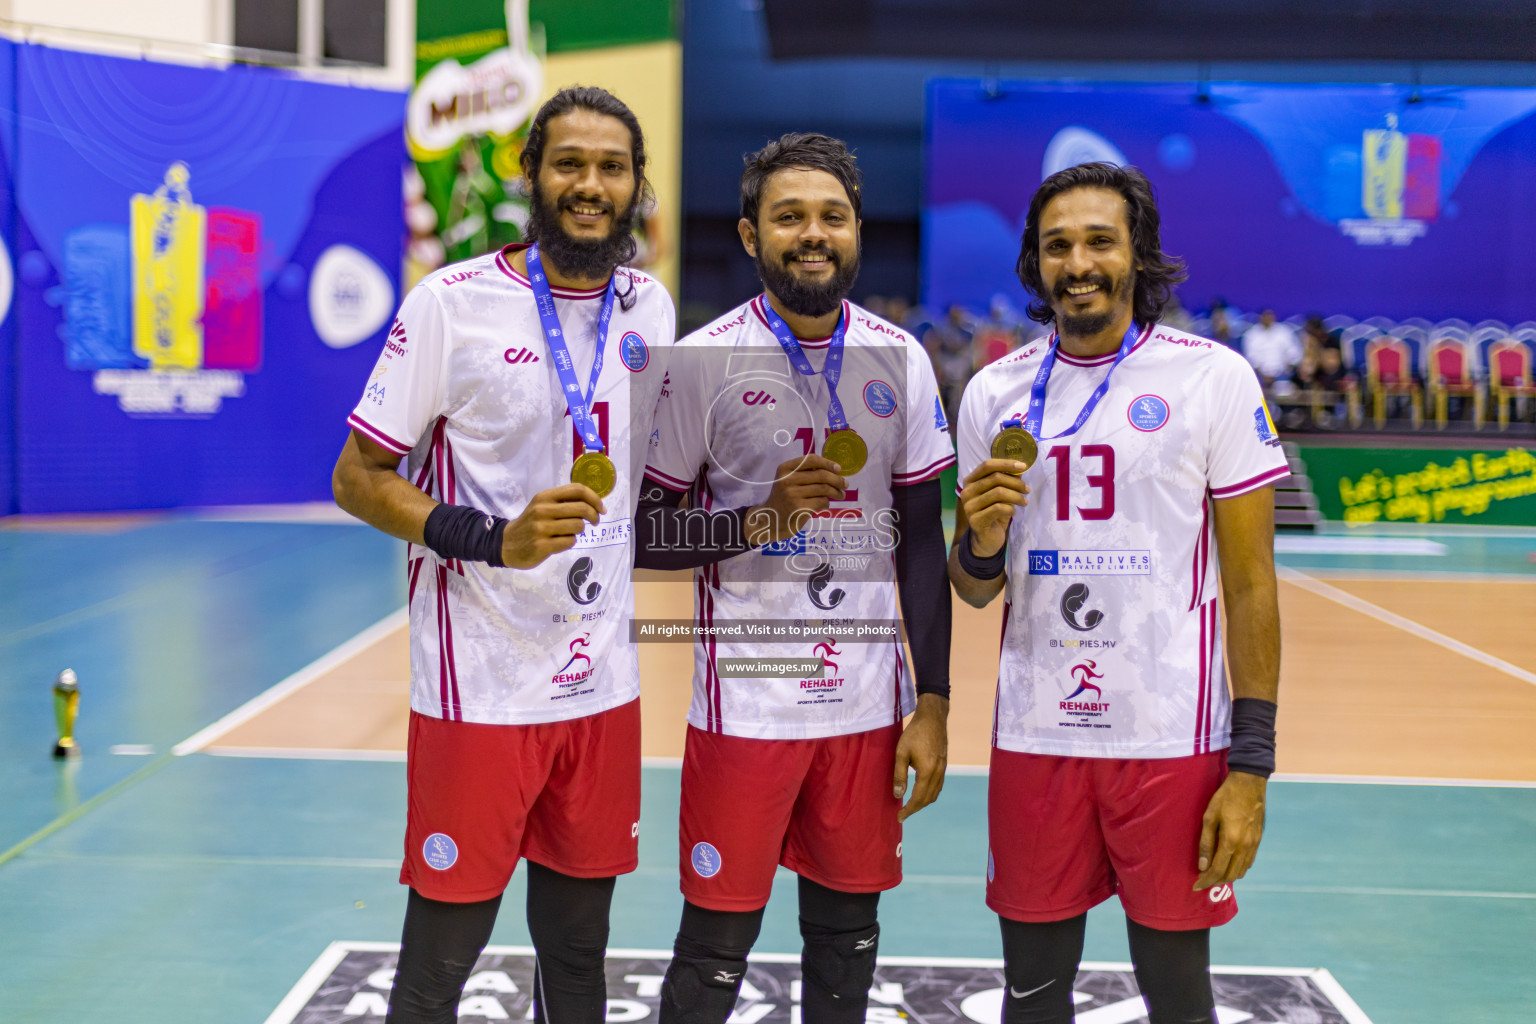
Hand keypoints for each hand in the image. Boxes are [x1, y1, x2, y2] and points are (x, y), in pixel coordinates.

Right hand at [500, 483, 605, 568]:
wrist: (506, 543)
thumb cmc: (530, 523)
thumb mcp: (542, 506)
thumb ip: (563, 502)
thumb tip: (593, 501)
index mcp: (544, 496)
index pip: (577, 489)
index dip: (595, 498)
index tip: (601, 508)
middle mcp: (542, 510)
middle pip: (582, 508)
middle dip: (594, 516)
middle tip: (595, 522)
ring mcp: (541, 528)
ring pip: (578, 526)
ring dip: (580, 530)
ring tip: (571, 532)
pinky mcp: (542, 546)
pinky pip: (570, 541)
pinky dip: (570, 542)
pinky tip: (561, 542)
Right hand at [744, 453, 845, 545]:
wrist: (770, 520)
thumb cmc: (784, 498)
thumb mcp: (788, 481)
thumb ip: (805, 473)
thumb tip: (833, 469)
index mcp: (785, 469)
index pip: (811, 459)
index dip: (828, 463)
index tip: (839, 469)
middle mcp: (787, 480)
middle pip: (821, 475)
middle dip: (837, 480)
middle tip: (845, 484)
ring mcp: (792, 494)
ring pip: (824, 489)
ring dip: (836, 492)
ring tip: (840, 495)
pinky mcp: (799, 508)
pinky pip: (822, 501)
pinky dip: (827, 503)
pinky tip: (825, 504)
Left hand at [892, 694, 948, 822]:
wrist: (933, 718)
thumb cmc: (914, 733)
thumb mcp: (901, 753)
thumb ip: (899, 775)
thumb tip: (898, 795)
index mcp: (927, 772)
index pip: (918, 798)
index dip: (909, 810)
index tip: (899, 817)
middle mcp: (938, 773)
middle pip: (928, 799)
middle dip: (915, 809)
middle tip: (902, 814)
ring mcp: (943, 769)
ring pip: (935, 794)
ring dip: (923, 802)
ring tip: (910, 806)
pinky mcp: (944, 765)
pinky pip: (938, 786)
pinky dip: (930, 794)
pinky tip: (921, 792)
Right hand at [958, 459, 1029, 557]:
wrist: (986, 538)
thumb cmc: (994, 513)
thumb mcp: (1001, 494)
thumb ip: (1007, 480)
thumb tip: (1020, 468)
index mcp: (970, 481)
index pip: (987, 465)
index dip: (1006, 463)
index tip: (1024, 466)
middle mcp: (967, 491)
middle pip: (995, 478)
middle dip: (1016, 482)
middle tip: (1027, 490)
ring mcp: (969, 506)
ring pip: (998, 493)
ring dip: (1016, 496)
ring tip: (1024, 502)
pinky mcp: (975, 520)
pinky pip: (998, 508)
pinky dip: (1010, 509)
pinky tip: (1013, 512)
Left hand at [1194, 771, 1266, 890]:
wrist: (1249, 784)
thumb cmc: (1225, 798)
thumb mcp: (1209, 817)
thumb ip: (1206, 843)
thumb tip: (1202, 866)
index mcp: (1232, 841)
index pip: (1218, 871)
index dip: (1207, 881)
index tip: (1196, 886)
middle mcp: (1246, 847)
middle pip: (1231, 875)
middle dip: (1216, 881)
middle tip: (1203, 880)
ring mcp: (1254, 844)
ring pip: (1242, 871)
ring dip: (1228, 876)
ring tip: (1214, 873)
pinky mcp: (1259, 840)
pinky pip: (1249, 862)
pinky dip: (1238, 868)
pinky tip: (1228, 862)